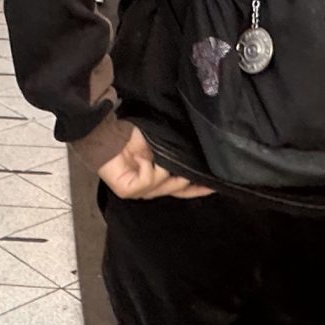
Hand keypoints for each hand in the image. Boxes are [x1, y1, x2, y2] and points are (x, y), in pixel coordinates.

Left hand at [98, 127, 212, 199]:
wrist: (108, 133)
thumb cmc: (133, 137)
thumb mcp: (162, 146)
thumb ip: (177, 157)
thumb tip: (198, 160)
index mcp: (159, 179)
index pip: (183, 189)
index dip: (199, 188)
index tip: (215, 184)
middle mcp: (151, 188)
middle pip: (177, 190)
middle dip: (187, 179)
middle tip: (193, 169)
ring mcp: (139, 191)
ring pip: (164, 184)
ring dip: (162, 167)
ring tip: (152, 154)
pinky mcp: (128, 190)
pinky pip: (149, 181)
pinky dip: (148, 167)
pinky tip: (141, 158)